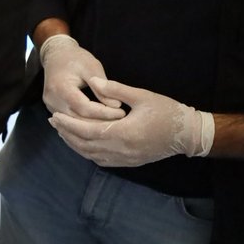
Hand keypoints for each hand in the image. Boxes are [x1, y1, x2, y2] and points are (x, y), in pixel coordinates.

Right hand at [39, 34, 123, 119]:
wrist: (56, 55)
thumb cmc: (76, 58)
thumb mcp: (92, 67)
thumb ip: (102, 87)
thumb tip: (116, 106)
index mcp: (61, 87)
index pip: (84, 107)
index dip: (104, 113)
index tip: (122, 112)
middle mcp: (52, 100)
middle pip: (78, 119)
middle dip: (101, 122)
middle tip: (121, 122)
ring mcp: (50, 106)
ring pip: (74, 124)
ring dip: (93, 126)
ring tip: (112, 124)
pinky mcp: (53, 108)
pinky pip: (69, 121)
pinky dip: (85, 124)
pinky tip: (99, 123)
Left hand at [49, 78, 214, 166]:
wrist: (190, 134)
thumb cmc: (167, 111)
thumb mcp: (142, 96)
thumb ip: (116, 90)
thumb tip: (94, 82)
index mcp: (124, 133)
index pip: (87, 131)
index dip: (69, 124)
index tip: (55, 116)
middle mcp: (123, 150)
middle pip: (86, 145)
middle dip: (67, 133)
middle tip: (54, 122)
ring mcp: (127, 159)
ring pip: (92, 155)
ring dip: (75, 144)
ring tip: (63, 131)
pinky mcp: (131, 162)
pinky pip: (103, 161)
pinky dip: (88, 153)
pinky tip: (81, 144)